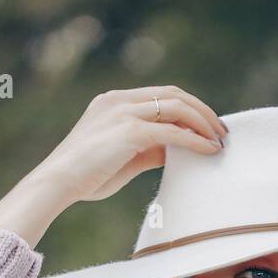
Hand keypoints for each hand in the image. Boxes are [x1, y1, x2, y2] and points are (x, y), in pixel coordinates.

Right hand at [0, 86, 227, 245]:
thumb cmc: (83, 176)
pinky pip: (172, 131)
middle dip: (202, 111)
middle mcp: (120, 100)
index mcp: (114, 101)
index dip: (189, 107)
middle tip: (222, 130)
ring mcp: (124, 112)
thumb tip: (174, 149)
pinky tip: (208, 150)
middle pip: (174, 94)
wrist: (56, 183)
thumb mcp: (121, 157)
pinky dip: (194, 140)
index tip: (206, 125)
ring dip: (203, 122)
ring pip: (177, 107)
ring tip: (219, 141)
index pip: (162, 95)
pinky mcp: (130, 131)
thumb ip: (147, 148)